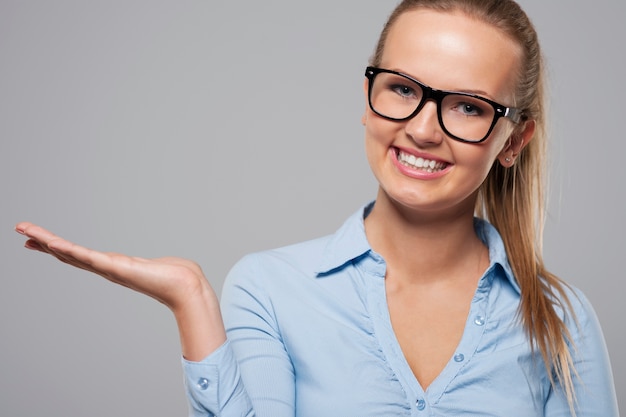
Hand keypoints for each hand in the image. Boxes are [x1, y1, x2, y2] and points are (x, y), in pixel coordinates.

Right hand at [15, 222, 225, 359]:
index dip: (57, 247)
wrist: (187, 287)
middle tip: (20, 229)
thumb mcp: (155, 266)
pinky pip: (89, 258)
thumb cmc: (176, 277)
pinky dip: (71, 251)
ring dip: (48, 243)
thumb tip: (162, 266)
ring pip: (72, 254)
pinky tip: (55, 244)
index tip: (38, 239)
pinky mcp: (118, 268)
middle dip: (43, 242)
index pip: (78, 255)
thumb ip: (152, 265)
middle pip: (68, 253)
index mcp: (113, 266)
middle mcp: (107, 269)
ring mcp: (110, 269)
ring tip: (26, 231)